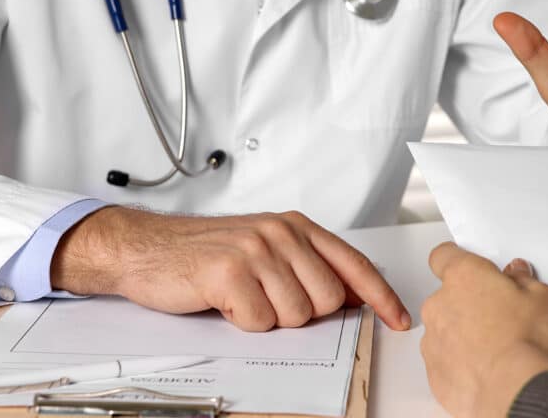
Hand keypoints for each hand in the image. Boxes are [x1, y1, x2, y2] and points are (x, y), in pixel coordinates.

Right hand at [51, 207, 410, 331]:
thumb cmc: (208, 253)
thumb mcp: (267, 249)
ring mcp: (257, 249)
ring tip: (243, 296)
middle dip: (302, 313)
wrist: (148, 248)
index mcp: (297, 226)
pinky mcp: (230, 271)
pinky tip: (225, 301)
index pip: (354, 264)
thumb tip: (354, 297)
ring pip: (296, 315)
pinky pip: (260, 321)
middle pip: (328, 300)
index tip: (399, 320)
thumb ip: (310, 266)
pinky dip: (243, 322)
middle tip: (267, 299)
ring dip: (269, 318)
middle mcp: (282, 232)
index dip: (381, 297)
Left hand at [421, 243, 547, 417]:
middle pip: (448, 295)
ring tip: (496, 348)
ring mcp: (433, 340)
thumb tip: (518, 276)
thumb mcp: (543, 297)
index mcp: (464, 276)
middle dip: (469, 302)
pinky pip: (445, 359)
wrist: (514, 392)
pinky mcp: (434, 372)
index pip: (444, 255)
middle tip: (500, 315)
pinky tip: (486, 368)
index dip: (457, 259)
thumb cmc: (527, 343)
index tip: (469, 266)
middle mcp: (440, 304)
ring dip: (464, 334)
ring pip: (445, 329)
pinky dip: (460, 362)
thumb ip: (525, 280)